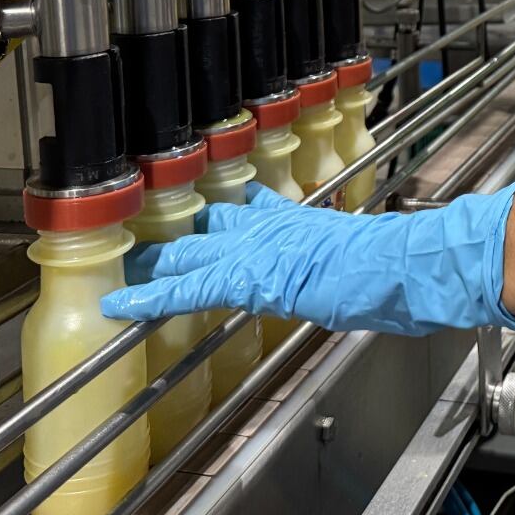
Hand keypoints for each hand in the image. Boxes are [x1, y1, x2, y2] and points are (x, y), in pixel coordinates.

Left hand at [100, 182, 514, 335]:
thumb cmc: (393, 264)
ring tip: (120, 268)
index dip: (229, 214)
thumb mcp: (364, 252)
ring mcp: (254, 247)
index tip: (213, 212)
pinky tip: (122, 305)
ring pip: (190, 251)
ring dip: (154, 262)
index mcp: (300, 223)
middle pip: (211, 225)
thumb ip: (345, 253)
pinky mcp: (243, 275)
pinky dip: (153, 297)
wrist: (394, 264)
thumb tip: (356, 265)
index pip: (254, 209)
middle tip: (142, 240)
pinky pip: (188, 287)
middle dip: (176, 235)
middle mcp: (271, 227)